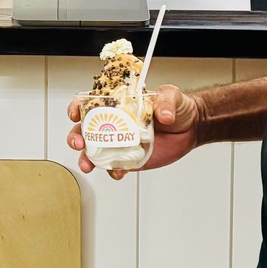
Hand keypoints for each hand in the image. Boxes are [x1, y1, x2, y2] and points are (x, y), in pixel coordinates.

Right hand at [66, 83, 204, 180]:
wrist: (191, 128)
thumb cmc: (177, 107)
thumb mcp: (172, 96)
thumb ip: (165, 101)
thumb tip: (163, 115)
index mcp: (118, 104)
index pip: (91, 103)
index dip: (78, 107)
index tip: (75, 113)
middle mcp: (114, 123)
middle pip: (85, 130)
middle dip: (76, 137)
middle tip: (79, 143)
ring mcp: (120, 142)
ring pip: (95, 151)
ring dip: (87, 159)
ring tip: (88, 164)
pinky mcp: (129, 159)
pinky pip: (115, 167)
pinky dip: (113, 171)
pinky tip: (117, 172)